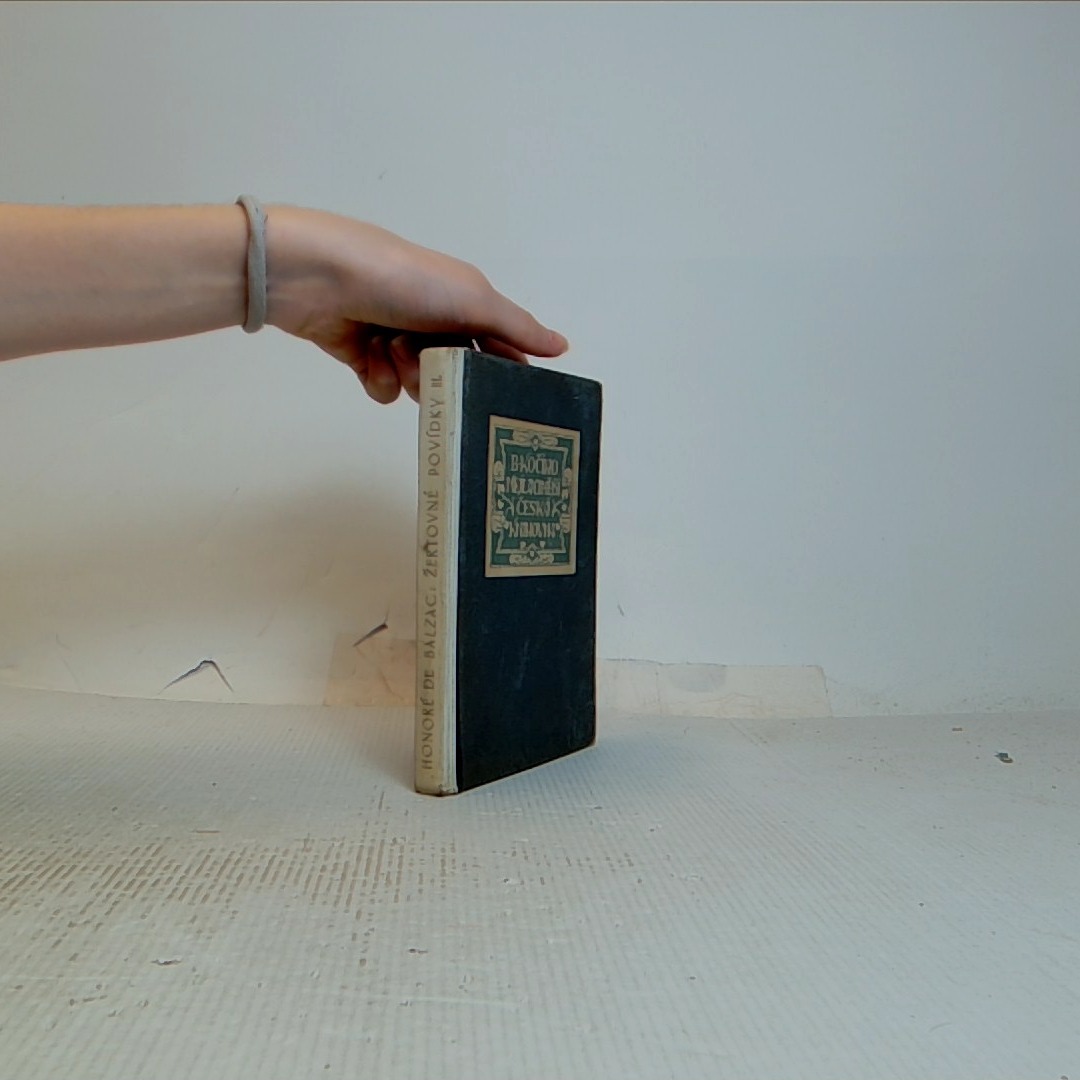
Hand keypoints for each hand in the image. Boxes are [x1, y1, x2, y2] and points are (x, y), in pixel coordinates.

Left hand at [265, 207, 568, 403]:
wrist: (319, 278)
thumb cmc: (401, 279)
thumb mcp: (471, 298)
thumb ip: (516, 327)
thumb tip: (562, 346)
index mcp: (462, 298)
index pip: (498, 344)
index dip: (505, 370)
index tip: (512, 400)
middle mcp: (432, 318)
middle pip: (458, 372)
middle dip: (448, 374)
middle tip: (436, 364)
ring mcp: (396, 337)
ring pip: (420, 385)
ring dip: (408, 374)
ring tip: (391, 349)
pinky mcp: (362, 354)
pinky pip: (384, 388)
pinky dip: (378, 377)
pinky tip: (367, 356)